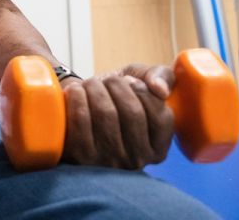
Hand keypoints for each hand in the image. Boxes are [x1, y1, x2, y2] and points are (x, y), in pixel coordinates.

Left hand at [60, 63, 174, 169]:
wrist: (79, 109)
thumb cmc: (115, 95)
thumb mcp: (143, 81)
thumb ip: (163, 77)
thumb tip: (160, 89)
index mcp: (157, 148)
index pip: (161, 117)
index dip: (143, 90)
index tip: (129, 81)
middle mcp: (136, 160)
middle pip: (132, 113)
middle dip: (116, 85)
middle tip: (107, 80)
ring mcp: (108, 162)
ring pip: (106, 113)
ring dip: (95, 87)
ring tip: (91, 84)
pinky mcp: (80, 157)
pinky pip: (80, 121)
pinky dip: (77, 97)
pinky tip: (75, 90)